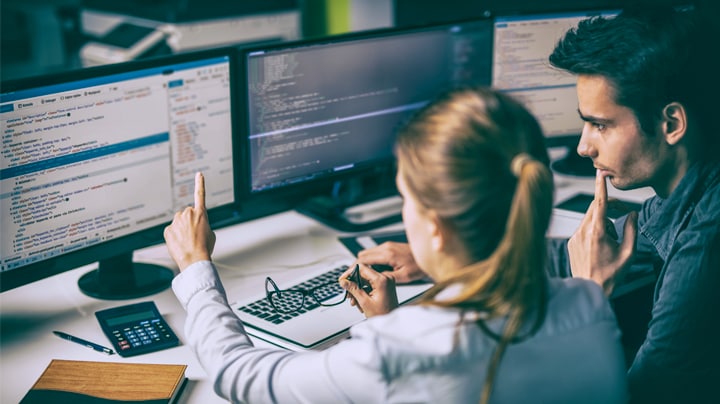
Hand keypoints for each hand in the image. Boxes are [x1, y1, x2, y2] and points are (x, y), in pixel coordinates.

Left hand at [164, 172, 215, 270]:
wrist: (194, 259)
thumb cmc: (204, 248)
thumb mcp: (210, 233)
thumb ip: (202, 224)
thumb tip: (194, 226)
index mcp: (201, 214)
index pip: (200, 195)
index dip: (200, 183)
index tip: (199, 174)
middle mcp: (187, 214)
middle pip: (187, 214)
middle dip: (189, 222)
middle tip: (194, 235)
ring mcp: (176, 221)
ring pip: (178, 222)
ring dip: (182, 229)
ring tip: (187, 241)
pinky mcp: (168, 229)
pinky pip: (171, 231)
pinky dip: (174, 236)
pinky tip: (180, 244)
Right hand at [340, 264, 397, 316]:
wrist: (392, 324)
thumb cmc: (383, 315)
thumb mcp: (364, 302)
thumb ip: (353, 289)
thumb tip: (344, 281)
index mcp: (381, 280)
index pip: (362, 268)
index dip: (350, 273)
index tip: (343, 280)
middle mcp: (385, 278)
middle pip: (363, 274)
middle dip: (353, 284)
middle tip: (348, 293)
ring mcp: (386, 282)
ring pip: (365, 280)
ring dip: (357, 290)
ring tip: (354, 301)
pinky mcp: (385, 286)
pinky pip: (370, 285)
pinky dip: (363, 292)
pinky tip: (360, 302)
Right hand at [357, 242, 426, 283]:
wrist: (428, 255)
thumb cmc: (419, 266)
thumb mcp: (403, 277)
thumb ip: (386, 277)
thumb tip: (373, 279)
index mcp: (387, 254)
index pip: (363, 259)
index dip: (354, 268)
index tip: (350, 275)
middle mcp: (386, 247)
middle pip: (362, 254)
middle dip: (357, 266)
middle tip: (356, 277)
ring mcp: (387, 245)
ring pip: (367, 253)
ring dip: (364, 263)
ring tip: (365, 275)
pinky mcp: (390, 246)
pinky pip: (375, 252)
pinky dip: (371, 260)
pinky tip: (375, 270)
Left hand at [567, 170, 637, 292]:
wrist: (591, 288)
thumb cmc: (611, 274)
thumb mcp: (629, 252)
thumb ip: (632, 230)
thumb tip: (632, 214)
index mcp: (597, 232)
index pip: (599, 203)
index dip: (600, 186)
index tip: (600, 174)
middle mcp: (582, 231)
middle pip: (595, 208)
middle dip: (610, 207)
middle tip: (623, 215)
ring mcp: (574, 236)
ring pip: (590, 218)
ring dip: (603, 221)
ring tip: (611, 240)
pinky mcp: (571, 242)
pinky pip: (583, 228)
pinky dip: (594, 230)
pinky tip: (600, 246)